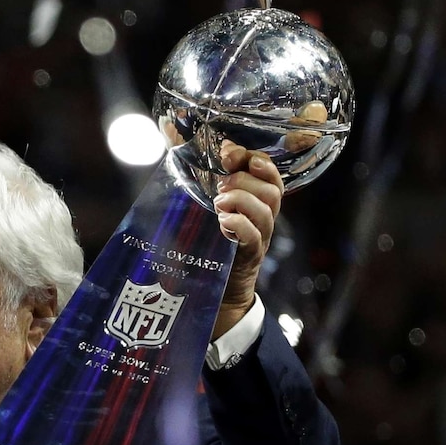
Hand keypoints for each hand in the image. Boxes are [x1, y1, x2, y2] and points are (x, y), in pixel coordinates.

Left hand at [211, 140, 283, 339]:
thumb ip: (201, 186)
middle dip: (245, 179)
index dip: (253, 158)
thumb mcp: (205, 211)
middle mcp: (262, 219)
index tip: (228, 153)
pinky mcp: (249, 258)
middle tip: (221, 187)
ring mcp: (259, 239)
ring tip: (218, 204)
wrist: (216, 293)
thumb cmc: (208, 247)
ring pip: (267, 211)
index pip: (268, 174)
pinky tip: (223, 222)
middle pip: (272, 190)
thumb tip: (173, 152)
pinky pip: (254, 237)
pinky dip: (240, 224)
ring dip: (242, 199)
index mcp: (254, 203)